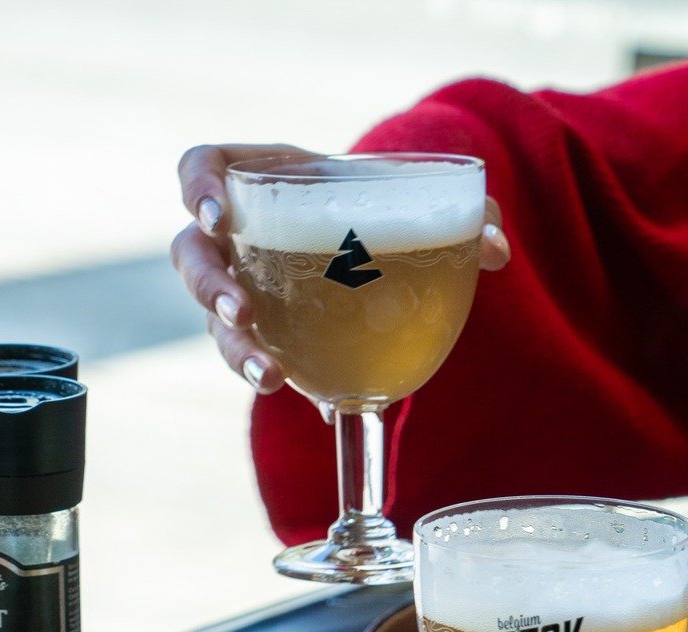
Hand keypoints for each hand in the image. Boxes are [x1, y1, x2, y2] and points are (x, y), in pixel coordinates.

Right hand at [172, 144, 510, 393]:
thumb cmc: (388, 204)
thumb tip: (496, 250)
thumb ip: (467, 213)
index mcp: (263, 181)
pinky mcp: (272, 335)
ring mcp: (246, 287)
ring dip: (235, 349)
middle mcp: (239, 237)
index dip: (197, 189)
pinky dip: (300, 385)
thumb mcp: (421, 195)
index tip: (216, 217)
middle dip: (208, 287)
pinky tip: (330, 407)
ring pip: (213, 320)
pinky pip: (268, 360)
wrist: (384, 245)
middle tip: (239, 312)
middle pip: (191, 256)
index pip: (200, 169)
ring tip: (269, 376)